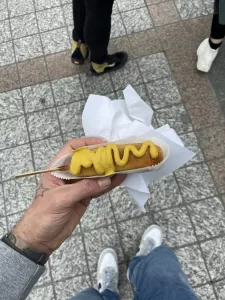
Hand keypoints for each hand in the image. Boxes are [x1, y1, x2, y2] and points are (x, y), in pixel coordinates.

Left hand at [12, 138, 124, 254]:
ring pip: (95, 174)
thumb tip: (105, 180)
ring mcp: (78, 186)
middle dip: (102, 156)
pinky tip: (119, 179)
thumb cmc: (42, 216)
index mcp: (57, 169)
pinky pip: (99, 188)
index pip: (72, 149)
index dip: (86, 143)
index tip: (103, 143)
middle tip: (118, 154)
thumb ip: (83, 188)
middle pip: (87, 160)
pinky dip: (109, 184)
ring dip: (109, 170)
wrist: (41, 238)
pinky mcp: (85, 197)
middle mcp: (68, 175)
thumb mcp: (60, 199)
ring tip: (123, 165)